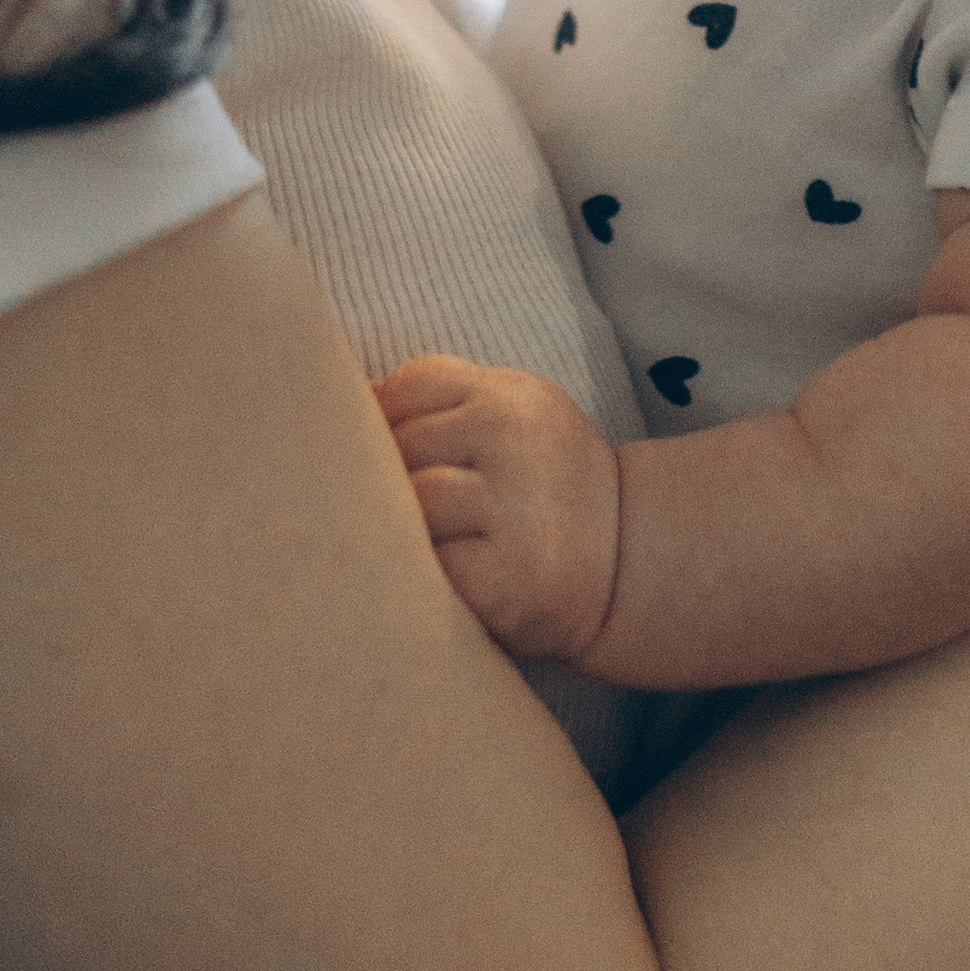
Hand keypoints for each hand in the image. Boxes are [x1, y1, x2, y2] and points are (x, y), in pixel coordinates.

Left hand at [373, 356, 620, 664]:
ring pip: (413, 504)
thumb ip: (439, 400)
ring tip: (430, 548)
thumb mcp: (508, 416)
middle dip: (388, 484)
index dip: (384, 425)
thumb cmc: (541, 485)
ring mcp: (515, 506)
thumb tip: (346, 398)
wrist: (624, 560)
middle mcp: (515, 439)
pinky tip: (450, 581)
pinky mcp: (509, 575)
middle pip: (401, 446)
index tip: (395, 459)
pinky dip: (429, 577)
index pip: (408, 389)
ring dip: (409, 532)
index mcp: (509, 395)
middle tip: (405, 515)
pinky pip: (432, 566)